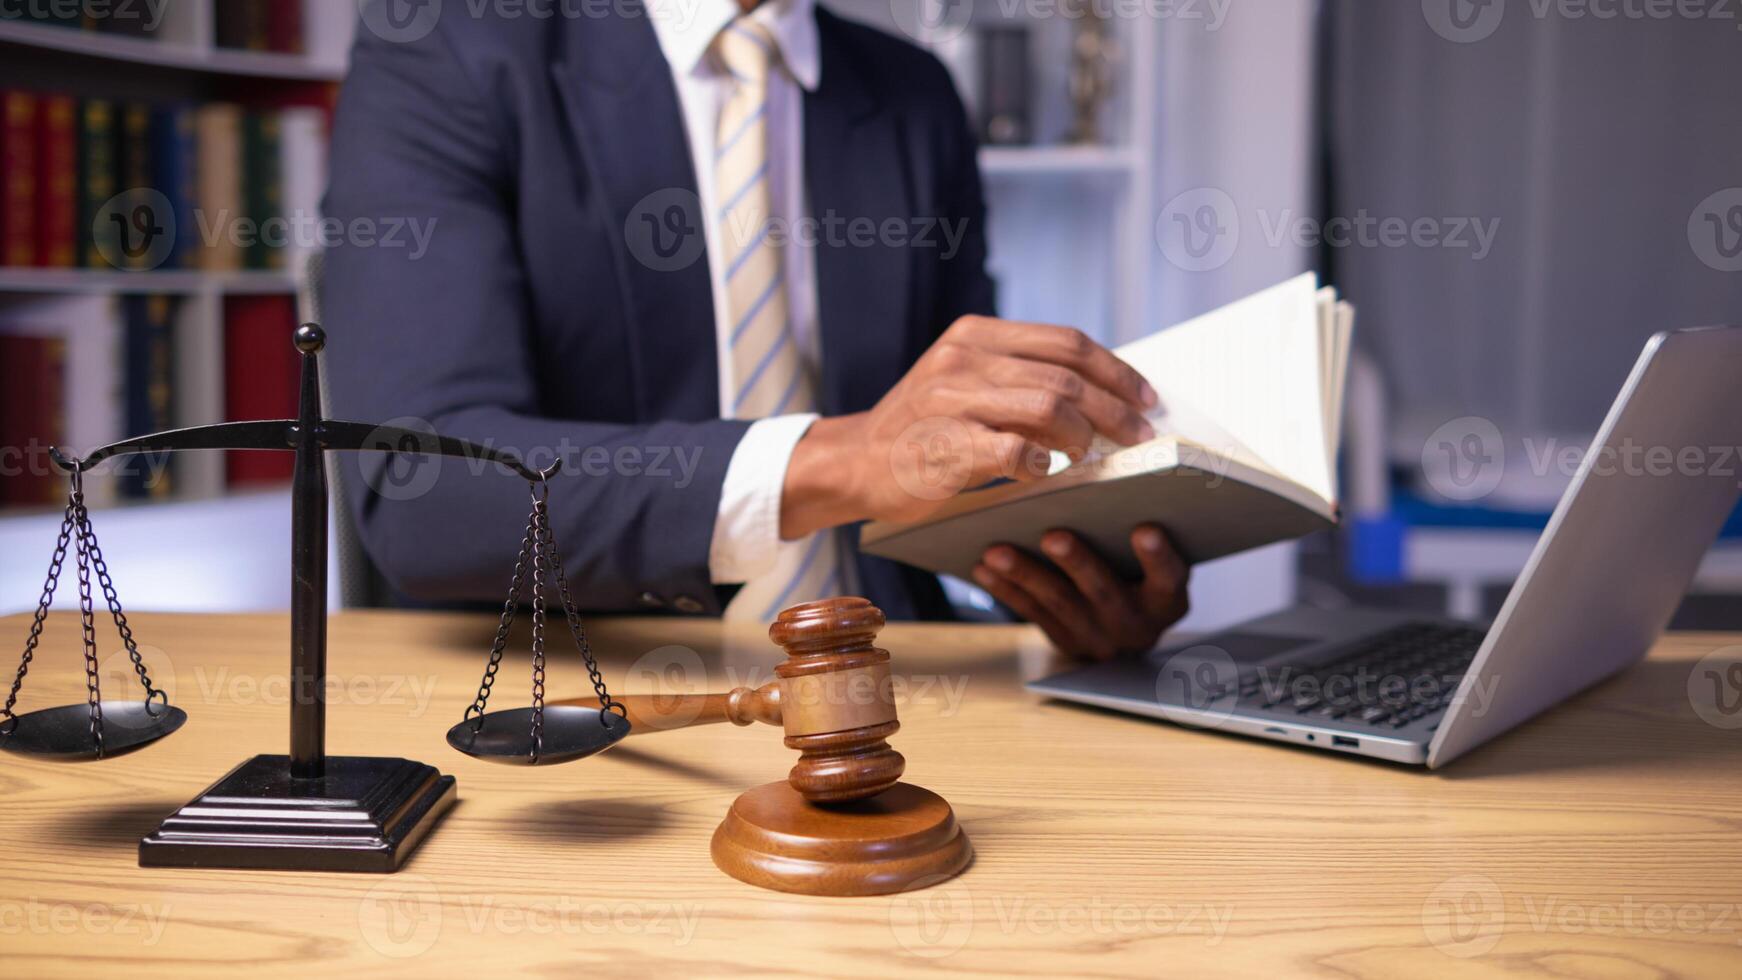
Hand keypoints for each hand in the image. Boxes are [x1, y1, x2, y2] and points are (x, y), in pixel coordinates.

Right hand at [782, 315, 1157, 537]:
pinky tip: (1044, 470)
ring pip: (1048, 405)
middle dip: (1113, 408)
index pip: (1066, 342)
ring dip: (1082, 435)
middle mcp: (963, 357)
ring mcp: (950, 399)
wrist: (857, 462)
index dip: (1115, 370)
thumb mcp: (966, 382)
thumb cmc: (923, 428)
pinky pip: (1013, 449)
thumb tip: (1101, 393)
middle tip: (1136, 435)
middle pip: (1066, 376)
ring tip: (1090, 455)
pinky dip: (1041, 461)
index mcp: (976, 334)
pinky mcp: (943, 443)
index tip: (1144, 397)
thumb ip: (1020, 376)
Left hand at [971, 525, 1188, 660]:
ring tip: (997, 550)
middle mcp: (1135, 625)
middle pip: (1104, 592)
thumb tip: (1115, 481)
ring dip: (1026, 574)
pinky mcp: (1064, 641)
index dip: (1158, 558)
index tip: (1145, 528)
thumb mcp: (1157, 567)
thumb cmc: (1142, 578)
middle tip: (1053, 535)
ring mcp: (1097, 637)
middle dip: (1077, 563)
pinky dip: (1006, 589)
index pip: (1169, 580)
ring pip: (1059, 603)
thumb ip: (1145, 537)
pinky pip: (1032, 613)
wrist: (1127, 634)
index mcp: (1166, 601)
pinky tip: (984, 567)